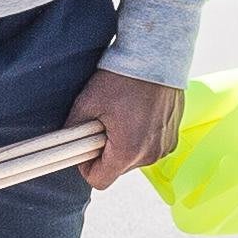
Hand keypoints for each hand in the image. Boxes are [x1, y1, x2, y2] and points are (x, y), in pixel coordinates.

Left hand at [69, 69, 182, 191]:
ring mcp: (165, 147)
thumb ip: (72, 129)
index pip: (99, 180)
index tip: (84, 146)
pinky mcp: (173, 137)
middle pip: (116, 169)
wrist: (156, 57)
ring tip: (122, 115)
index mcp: (128, 151)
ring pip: (133, 158)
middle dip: (105, 151)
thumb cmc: (122, 78)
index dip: (85, 166)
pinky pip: (150, 147)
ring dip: (124, 144)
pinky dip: (141, 136)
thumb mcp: (88, 102)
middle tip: (102, 123)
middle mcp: (150, 155)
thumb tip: (63, 143)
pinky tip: (138, 113)